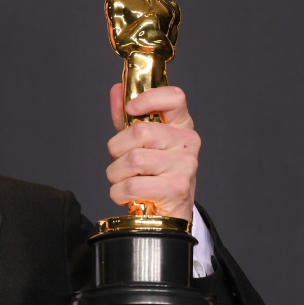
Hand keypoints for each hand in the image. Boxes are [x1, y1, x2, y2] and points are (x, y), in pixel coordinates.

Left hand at [105, 84, 198, 220]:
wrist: (167, 215)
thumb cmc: (151, 174)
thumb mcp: (138, 144)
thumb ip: (126, 118)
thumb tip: (116, 89)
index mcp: (181, 125)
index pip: (175, 97)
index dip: (149, 98)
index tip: (131, 109)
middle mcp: (188, 142)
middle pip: (139, 132)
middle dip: (117, 149)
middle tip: (121, 162)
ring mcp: (185, 165)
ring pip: (132, 160)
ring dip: (116, 174)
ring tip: (125, 180)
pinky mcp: (176, 188)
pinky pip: (131, 185)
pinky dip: (119, 193)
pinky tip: (127, 195)